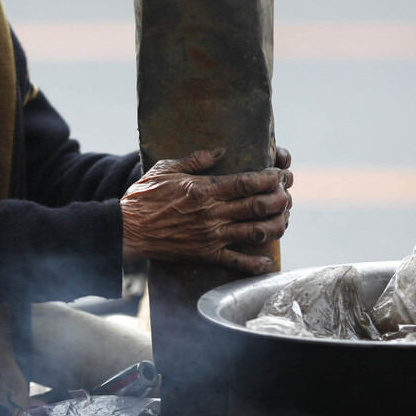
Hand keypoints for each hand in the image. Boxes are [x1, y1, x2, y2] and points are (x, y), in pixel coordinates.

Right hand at [120, 147, 293, 274]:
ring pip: (256, 232)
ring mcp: (212, 236)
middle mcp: (213, 213)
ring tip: (285, 219)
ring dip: (277, 225)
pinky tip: (267, 261)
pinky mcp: (207, 255)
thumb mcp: (166, 169)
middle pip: (259, 206)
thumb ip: (196, 160)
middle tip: (288, 195)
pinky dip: (255, 264)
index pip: (248, 182)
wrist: (127, 230)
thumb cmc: (144, 197)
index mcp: (205, 189)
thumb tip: (221, 151)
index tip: (281, 175)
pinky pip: (237, 261)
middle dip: (281, 199)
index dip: (271, 178)